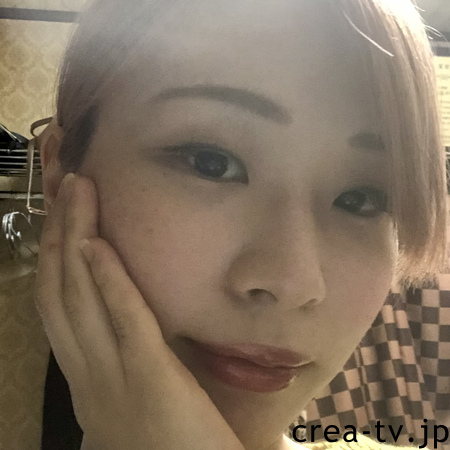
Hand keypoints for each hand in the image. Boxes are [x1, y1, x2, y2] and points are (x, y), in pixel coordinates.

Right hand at [35, 173, 244, 449]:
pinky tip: (97, 244)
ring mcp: (112, 379)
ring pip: (80, 298)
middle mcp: (86, 377)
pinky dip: (107, 280)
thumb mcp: (132, 403)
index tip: (61, 215)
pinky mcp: (150, 378)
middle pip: (59, 292)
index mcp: (84, 382)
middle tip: (64, 184)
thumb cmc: (170, 449)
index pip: (56, 309)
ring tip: (77, 191)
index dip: (52, 257)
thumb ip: (123, 368)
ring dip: (76, 237)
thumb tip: (122, 330)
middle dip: (57, 233)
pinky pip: (123, 320)